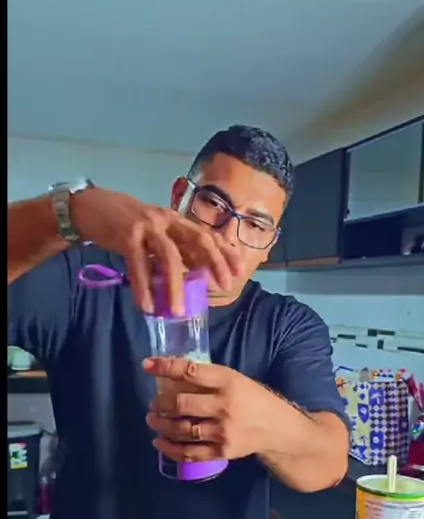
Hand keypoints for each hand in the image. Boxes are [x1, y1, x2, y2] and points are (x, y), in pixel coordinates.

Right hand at [72, 186, 242, 312]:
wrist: (89, 207)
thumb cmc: (125, 224)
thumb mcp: (156, 233)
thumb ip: (175, 248)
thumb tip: (196, 272)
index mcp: (176, 220)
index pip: (207, 234)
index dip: (225, 251)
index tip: (239, 270)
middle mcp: (166, 220)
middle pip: (198, 239)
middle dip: (214, 262)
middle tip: (224, 286)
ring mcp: (147, 227)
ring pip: (169, 257)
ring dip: (176, 286)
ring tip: (178, 311)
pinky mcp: (126, 236)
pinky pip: (139, 266)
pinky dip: (143, 288)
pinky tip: (147, 306)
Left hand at [144, 357, 272, 462]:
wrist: (278, 429)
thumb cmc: (253, 399)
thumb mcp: (236, 380)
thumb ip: (208, 379)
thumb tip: (172, 375)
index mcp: (228, 381)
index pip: (191, 372)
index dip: (166, 367)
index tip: (147, 365)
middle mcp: (224, 406)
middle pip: (182, 404)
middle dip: (161, 404)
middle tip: (153, 404)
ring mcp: (222, 431)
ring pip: (182, 429)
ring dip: (162, 425)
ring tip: (153, 420)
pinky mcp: (222, 451)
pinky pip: (190, 453)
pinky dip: (171, 449)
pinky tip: (160, 443)